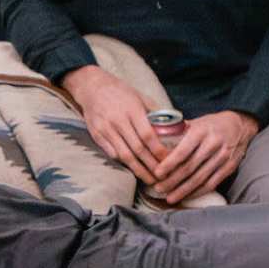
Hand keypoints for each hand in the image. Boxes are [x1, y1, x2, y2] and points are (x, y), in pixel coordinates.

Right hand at [62, 65, 167, 186]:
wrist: (92, 87)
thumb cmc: (120, 92)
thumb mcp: (140, 96)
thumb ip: (156, 111)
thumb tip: (176, 124)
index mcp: (132, 110)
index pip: (148, 135)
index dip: (158, 151)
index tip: (169, 161)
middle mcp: (118, 120)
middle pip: (137, 149)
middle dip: (151, 166)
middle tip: (163, 178)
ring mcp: (106, 129)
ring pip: (124, 155)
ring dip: (138, 170)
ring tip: (150, 180)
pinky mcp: (96, 135)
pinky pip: (111, 153)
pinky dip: (123, 164)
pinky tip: (133, 171)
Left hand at [152, 109, 256, 200]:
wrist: (240, 125)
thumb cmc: (211, 124)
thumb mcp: (196, 122)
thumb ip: (178, 132)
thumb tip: (155, 140)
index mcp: (201, 131)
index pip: (183, 150)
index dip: (169, 164)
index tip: (157, 173)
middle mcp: (213, 144)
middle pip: (190, 168)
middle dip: (172, 181)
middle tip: (158, 189)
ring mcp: (223, 157)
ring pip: (200, 179)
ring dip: (183, 190)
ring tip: (169, 198)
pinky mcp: (230, 167)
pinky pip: (212, 183)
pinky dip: (198, 192)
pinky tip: (186, 197)